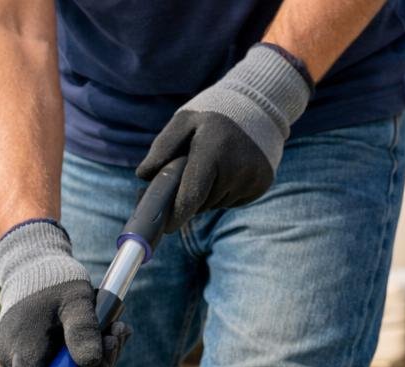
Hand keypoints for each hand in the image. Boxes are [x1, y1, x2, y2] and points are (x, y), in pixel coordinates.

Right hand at [0, 219, 121, 366]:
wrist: (33, 265)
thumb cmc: (54, 280)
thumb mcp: (76, 299)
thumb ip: (82, 330)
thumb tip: (91, 363)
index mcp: (22, 350)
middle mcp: (12, 361)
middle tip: (115, 341)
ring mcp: (16, 360)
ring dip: (92, 364)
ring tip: (114, 331)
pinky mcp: (26, 357)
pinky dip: (80, 357)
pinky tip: (101, 335)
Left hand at [137, 44, 310, 231]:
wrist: (260, 103)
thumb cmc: (213, 113)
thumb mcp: (184, 121)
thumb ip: (162, 148)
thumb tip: (143, 176)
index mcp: (213, 151)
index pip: (192, 196)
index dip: (177, 214)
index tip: (167, 226)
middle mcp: (236, 168)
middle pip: (202, 202)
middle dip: (191, 196)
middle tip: (193, 172)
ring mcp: (252, 178)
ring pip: (217, 203)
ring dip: (210, 192)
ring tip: (216, 164)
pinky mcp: (262, 184)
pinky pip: (234, 200)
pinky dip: (227, 191)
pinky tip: (231, 169)